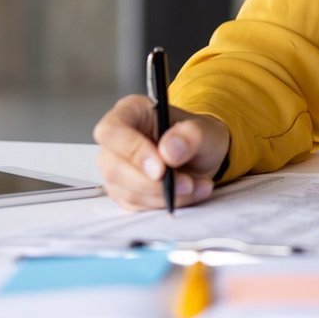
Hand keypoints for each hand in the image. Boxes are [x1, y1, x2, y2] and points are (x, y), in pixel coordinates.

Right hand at [93, 94, 231, 210]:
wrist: (203, 156)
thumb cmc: (196, 137)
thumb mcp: (206, 130)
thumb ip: (191, 135)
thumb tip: (169, 149)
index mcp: (131, 112)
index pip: (112, 131)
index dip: (133, 151)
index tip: (160, 170)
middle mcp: (117, 140)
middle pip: (114, 167)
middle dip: (152, 183)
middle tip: (186, 184)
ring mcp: (117, 168)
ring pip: (126, 191)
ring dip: (164, 196)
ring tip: (195, 186)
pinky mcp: (124, 191)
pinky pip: (137, 205)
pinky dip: (164, 204)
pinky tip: (188, 194)